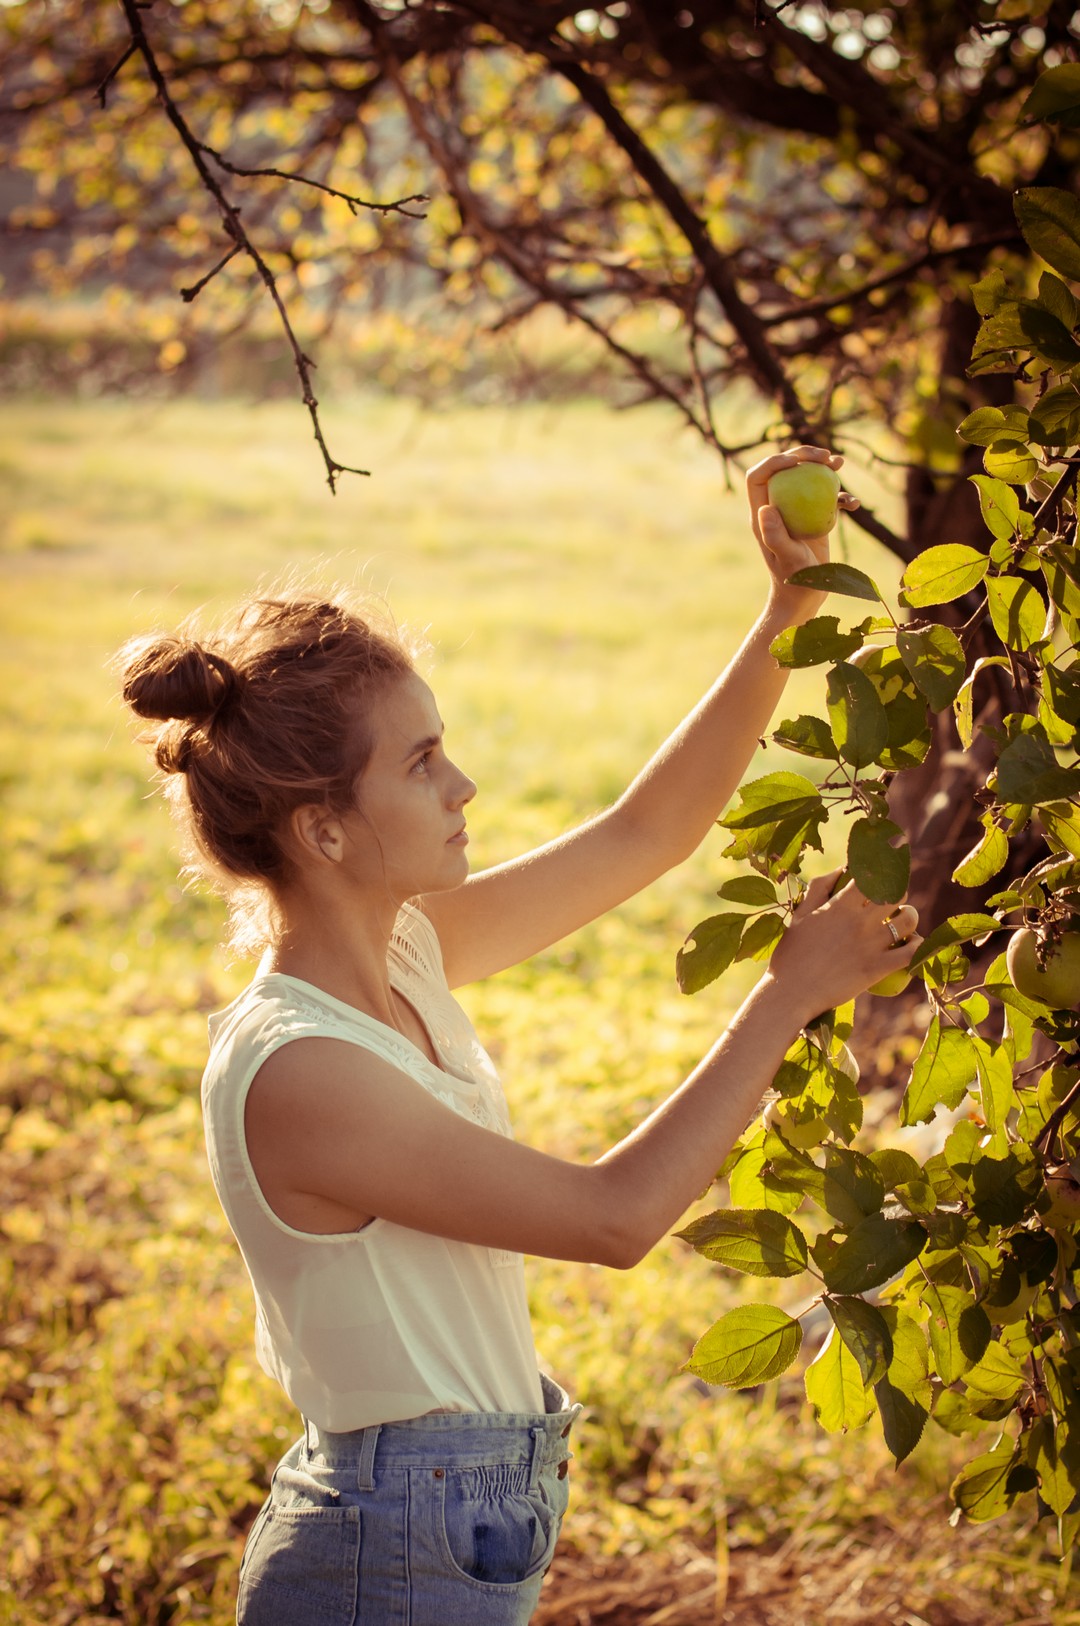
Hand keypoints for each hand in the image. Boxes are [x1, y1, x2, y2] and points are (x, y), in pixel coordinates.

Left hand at [746, 446, 858, 625]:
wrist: (806, 597)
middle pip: (785, 470)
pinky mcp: (814, 519)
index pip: (758, 476)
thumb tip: (766, 508)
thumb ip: (775, 535)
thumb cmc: (794, 581)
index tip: (796, 462)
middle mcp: (778, 507)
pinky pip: (827, 499)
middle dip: (803, 455)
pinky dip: (841, 496)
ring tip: (839, 463)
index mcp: (762, 513)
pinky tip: (854, 503)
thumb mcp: (786, 558)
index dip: (774, 462)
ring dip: (823, 467)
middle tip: (825, 456)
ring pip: (806, 478)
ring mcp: (797, 512)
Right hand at [767, 870, 920, 1023]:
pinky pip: (910, 953)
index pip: (871, 875)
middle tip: (894, 897)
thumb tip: (841, 869)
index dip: (881, 868)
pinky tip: (914, 943)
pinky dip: (918, 945)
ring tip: (905, 919)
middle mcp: (859, 921)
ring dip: (911, 916)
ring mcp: (871, 945)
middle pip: (896, 893)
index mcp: (839, 905)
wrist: (791, 993)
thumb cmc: (791, 954)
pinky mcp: (878, 968)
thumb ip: (819, 888)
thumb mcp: (799, 915)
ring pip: (909, 920)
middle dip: (899, 890)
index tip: (883, 869)